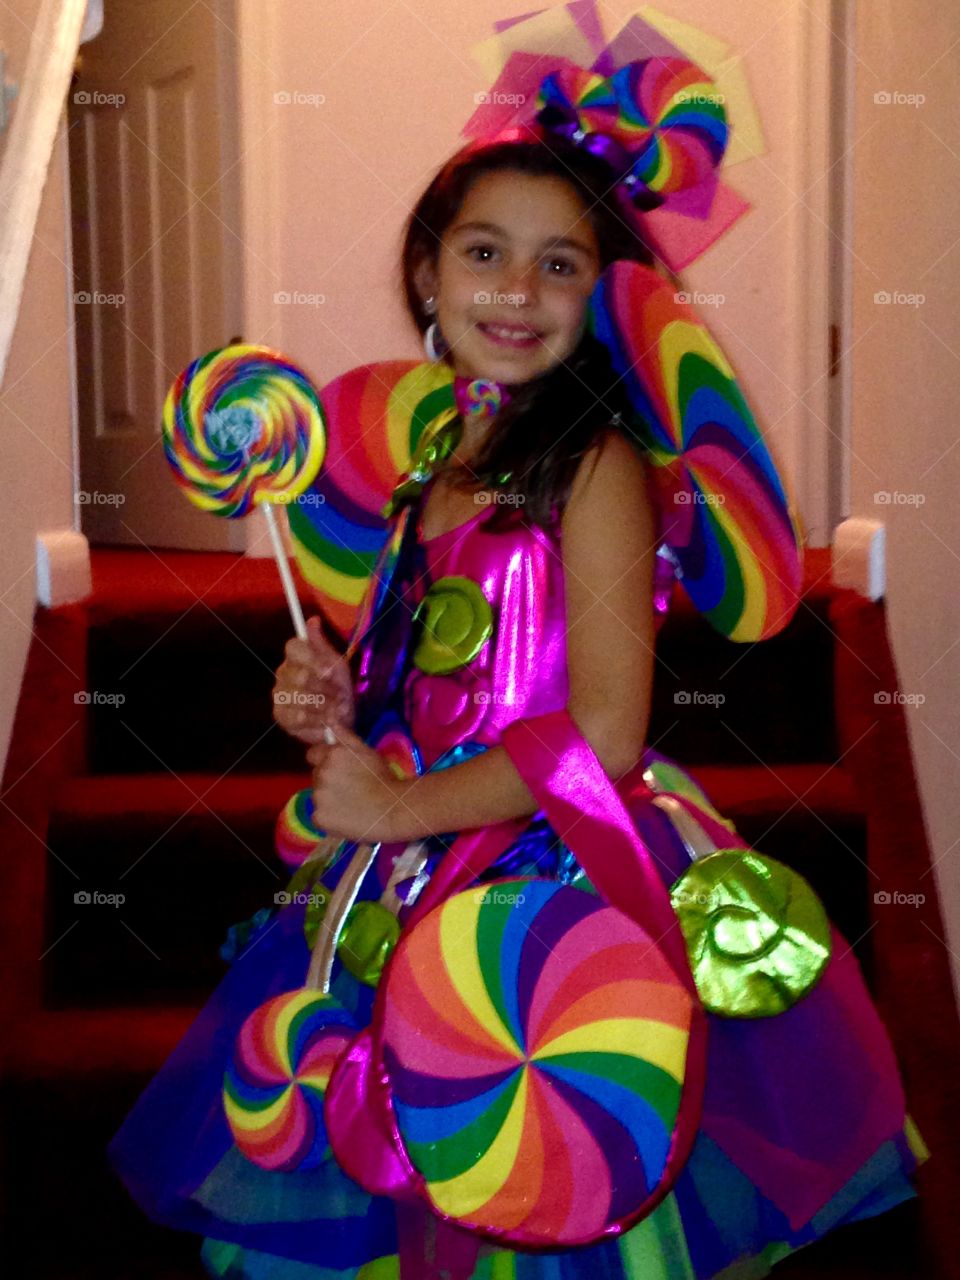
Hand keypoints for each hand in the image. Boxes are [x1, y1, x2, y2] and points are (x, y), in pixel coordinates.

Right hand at [273, 616, 354, 743]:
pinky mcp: (280, 716)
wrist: (340, 720)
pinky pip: (298, 717)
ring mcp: (279, 694)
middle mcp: (283, 673)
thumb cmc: (338, 689)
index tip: (330, 672)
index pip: (294, 647)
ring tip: (337, 711)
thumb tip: (313, 619)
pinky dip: (318, 721)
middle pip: (300, 675)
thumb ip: (322, 645)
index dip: (313, 659)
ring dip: (326, 707)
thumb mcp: (337, 665)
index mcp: (296, 656)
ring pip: (301, 698)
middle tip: (340, 697)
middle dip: (326, 689)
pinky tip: (326, 722)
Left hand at [307, 725, 403, 842]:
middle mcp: (321, 774)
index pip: (313, 754)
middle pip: (316, 775)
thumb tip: (329, 720)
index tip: (339, 769)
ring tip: (350, 804)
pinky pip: (319, 815)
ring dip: (328, 798)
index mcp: (332, 755)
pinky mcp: (319, 818)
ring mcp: (318, 797)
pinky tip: (346, 817)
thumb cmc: (384, 778)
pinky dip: (329, 817)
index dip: (324, 760)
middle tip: (350, 787)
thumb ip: (345, 735)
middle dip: (328, 779)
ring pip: (317, 796)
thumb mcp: (367, 751)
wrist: (393, 810)